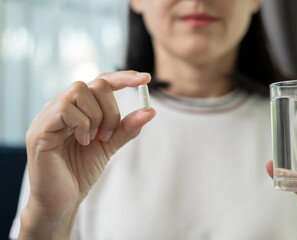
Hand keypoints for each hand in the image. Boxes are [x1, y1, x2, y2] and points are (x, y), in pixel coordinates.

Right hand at [21, 71, 154, 238]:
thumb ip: (126, 128)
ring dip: (97, 117)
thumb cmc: (81, 170)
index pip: (101, 81)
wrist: (63, 199)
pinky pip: (66, 109)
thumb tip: (150, 110)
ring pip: (80, 90)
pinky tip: (82, 142)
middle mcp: (62, 105)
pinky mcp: (41, 128)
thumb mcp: (109, 145)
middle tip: (108, 135)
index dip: (123, 77)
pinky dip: (83, 125)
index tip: (145, 79)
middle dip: (112, 110)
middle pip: (96, 84)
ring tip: (93, 140)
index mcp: (79, 108)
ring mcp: (49, 115)